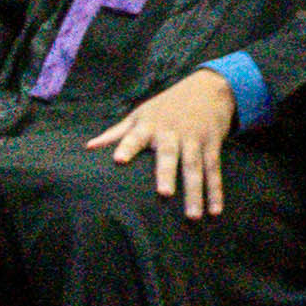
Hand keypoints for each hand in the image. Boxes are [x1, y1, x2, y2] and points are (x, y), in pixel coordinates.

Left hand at [91, 65, 244, 217]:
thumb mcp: (140, 114)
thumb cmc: (165, 107)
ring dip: (196, 192)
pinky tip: (216, 210)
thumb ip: (116, 133)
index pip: (134, 136)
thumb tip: (88, 147)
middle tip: (164, 194)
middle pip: (170, 155)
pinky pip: (213, 170)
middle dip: (167, 174)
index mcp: (149, 125)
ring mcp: (194, 139)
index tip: (118, 160)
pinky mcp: (212, 145)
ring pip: (195, 167)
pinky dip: (216, 191)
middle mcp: (172, 132)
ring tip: (193, 216)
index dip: (127, 147)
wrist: (208, 89)